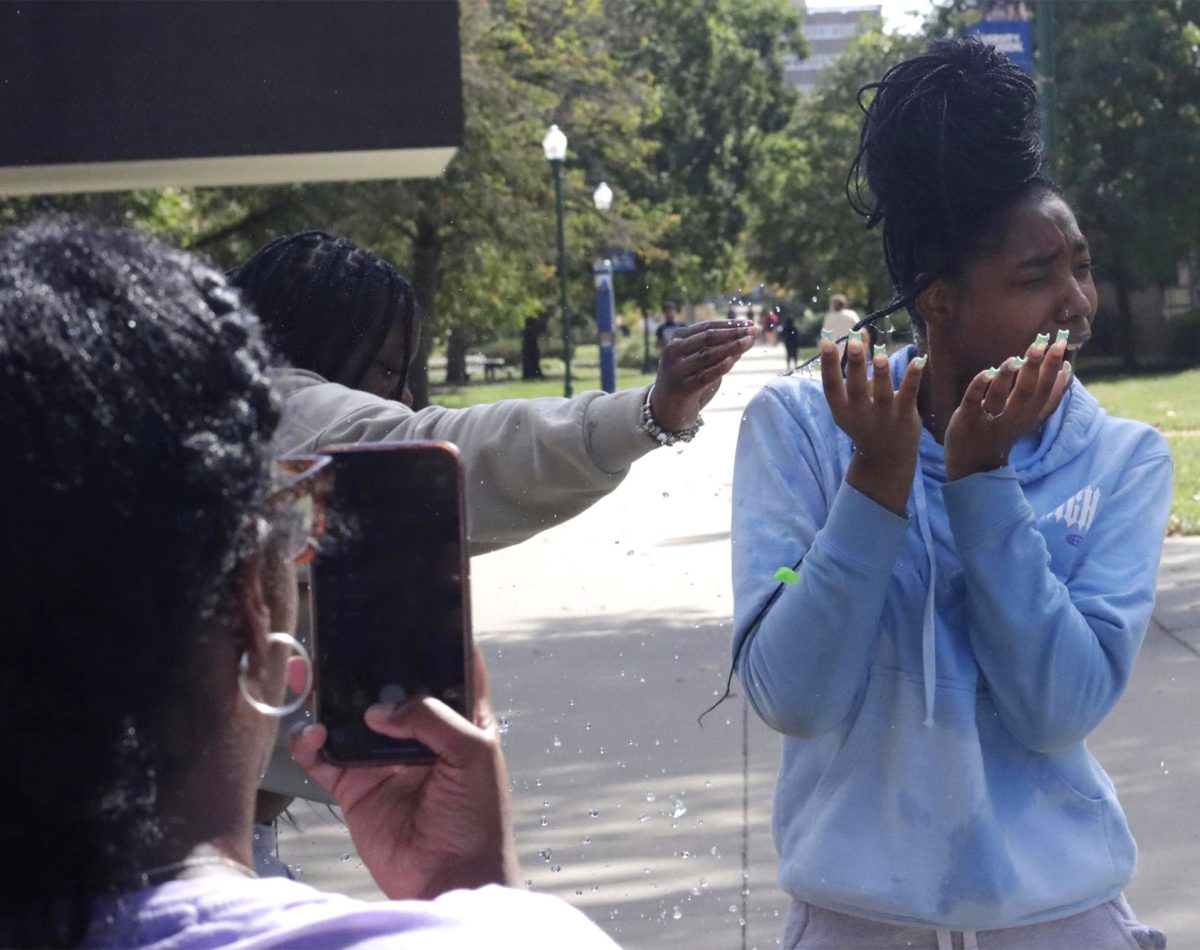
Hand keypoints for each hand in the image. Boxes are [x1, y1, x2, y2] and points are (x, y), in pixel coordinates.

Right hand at [290, 646, 519, 899]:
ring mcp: (384, 758)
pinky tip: (314, 736)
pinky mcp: (356, 786)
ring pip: (349, 716)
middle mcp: (419, 733)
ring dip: (328, 698)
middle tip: (338, 641)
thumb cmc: (478, 817)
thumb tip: (379, 712)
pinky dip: (312, 743)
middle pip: (387, 688)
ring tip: (309, 676)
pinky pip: (325, 756)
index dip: (430, 643)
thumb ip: (433, 720)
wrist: (450, 878)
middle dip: (363, 666)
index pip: (445, 669)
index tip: (409, 613)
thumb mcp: (474, 755)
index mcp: (458, 718)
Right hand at [650, 320, 757, 430]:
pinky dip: (720, 367)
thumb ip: (720, 350)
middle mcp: (673, 351)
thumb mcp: (701, 362)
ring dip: (732, 347)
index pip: (707, 327)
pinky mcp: (683, 387)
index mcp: (677, 339)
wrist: (666, 410)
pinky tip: (733, 360)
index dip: (730, 324)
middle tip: (754, 330)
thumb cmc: (688, 381)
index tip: (750, 323)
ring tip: (749, 342)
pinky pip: (705, 375)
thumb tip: (747, 338)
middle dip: (734, 333)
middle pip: (708, 337)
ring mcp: (677, 369)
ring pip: (708, 354)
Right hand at [821, 336, 924, 515]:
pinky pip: (908, 395)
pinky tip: (918, 361)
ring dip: (881, 374)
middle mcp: (859, 415)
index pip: (831, 386)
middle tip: (855, 342)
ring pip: (882, 394)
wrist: (887, 457)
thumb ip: (854, 375)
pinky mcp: (904, 417)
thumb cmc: (866, 421)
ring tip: (881, 356)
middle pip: (855, 388)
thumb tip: (859, 336)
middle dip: (855, 365)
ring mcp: (882, 417)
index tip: (826, 342)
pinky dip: (912, 378)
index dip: (828, 364)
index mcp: (841, 410)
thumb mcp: (851, 405)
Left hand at [943, 336, 1069, 480]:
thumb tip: (1067, 371)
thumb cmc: (1004, 432)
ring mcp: (988, 420)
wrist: (974, 464)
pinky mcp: (967, 420)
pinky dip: (978, 388)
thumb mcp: (1029, 418)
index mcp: (1029, 415)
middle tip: (1039, 344)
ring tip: (1014, 359)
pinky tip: (985, 372)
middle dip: (1033, 368)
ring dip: (1006, 378)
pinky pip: (973, 402)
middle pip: (1026, 392)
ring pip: (999, 397)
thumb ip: (1048, 398)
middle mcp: (1012, 418)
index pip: (1046, 390)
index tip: (1060, 343)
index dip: (1053, 367)